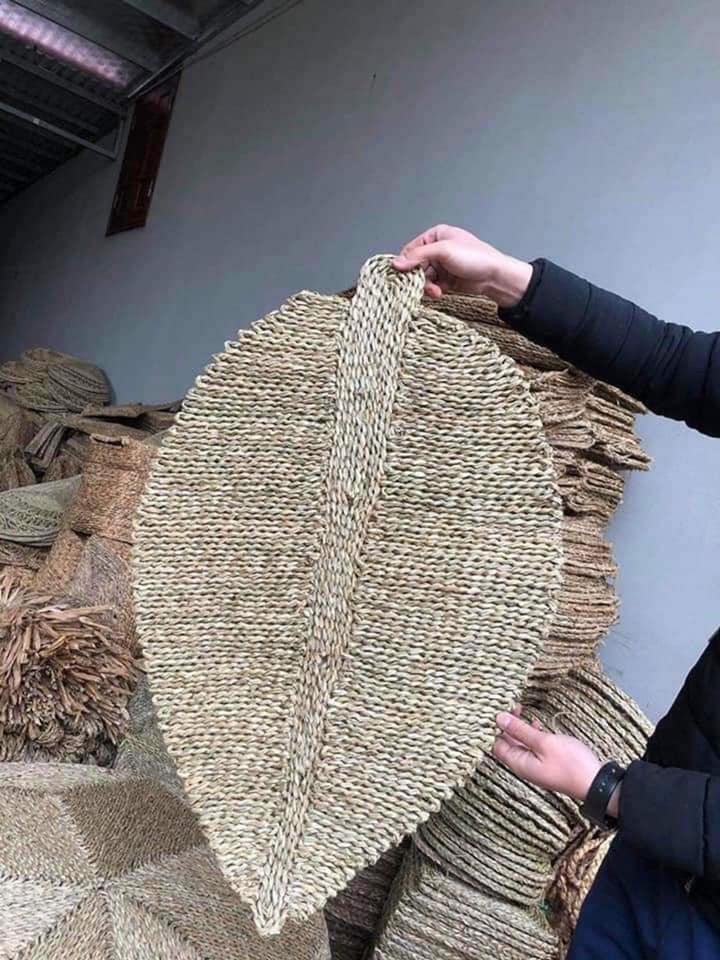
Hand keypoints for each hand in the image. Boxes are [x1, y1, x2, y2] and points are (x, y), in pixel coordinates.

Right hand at [393, 224, 532, 306]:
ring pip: (422, 278)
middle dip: (418, 277)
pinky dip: (433, 290)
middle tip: (423, 285)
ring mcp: (442, 265)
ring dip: (426, 286)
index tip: (403, 275)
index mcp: (435, 235)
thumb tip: (395, 263)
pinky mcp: (446, 279)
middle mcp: (437, 249)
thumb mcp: (444, 251)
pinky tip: (440, 293)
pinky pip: (431, 285)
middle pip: (415, 265)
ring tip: (436, 291)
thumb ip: (418, 256)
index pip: (411, 249)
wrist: (495, 276)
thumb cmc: (475, 258)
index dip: (406, 263)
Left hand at [493, 708, 602, 804]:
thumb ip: (520, 730)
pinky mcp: (546, 764)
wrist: (596, 783)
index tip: (502, 710)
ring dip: (519, 728)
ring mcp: (536, 766)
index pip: (496, 745)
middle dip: (508, 725)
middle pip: (508, 744)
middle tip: (514, 706)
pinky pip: (532, 748)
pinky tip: (537, 724)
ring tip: (522, 710)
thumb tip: (499, 718)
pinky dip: (531, 735)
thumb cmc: (571, 763)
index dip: (496, 727)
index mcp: (519, 763)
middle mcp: (524, 766)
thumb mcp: (543, 742)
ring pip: (520, 744)